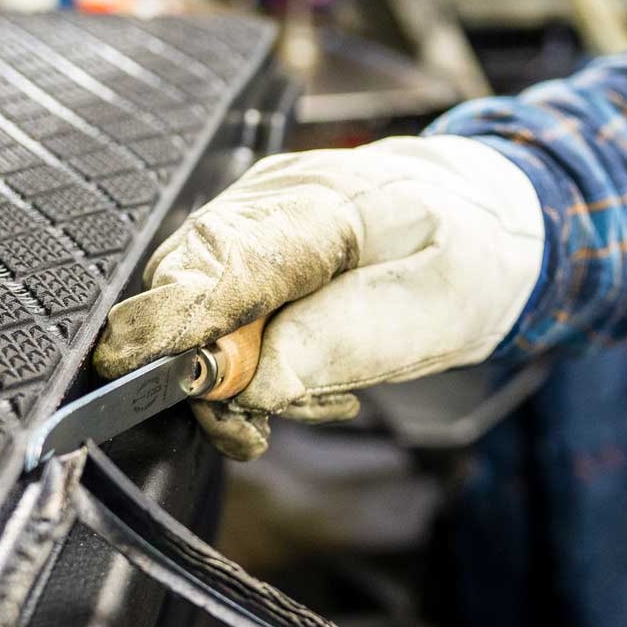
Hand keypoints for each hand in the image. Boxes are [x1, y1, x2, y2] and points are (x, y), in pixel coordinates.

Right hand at [93, 136, 544, 459]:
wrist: (489, 219)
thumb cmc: (470, 257)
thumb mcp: (429, 312)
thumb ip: (339, 343)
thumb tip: (248, 384)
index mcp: (322, 204)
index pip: (221, 260)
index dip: (171, 319)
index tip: (138, 371)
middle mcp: (269, 202)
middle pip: (186, 284)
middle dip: (206, 366)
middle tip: (258, 424)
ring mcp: (253, 218)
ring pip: (193, 301)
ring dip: (232, 372)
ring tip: (311, 397)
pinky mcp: (250, 244)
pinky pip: (216, 305)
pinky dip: (244, 357)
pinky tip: (299, 374)